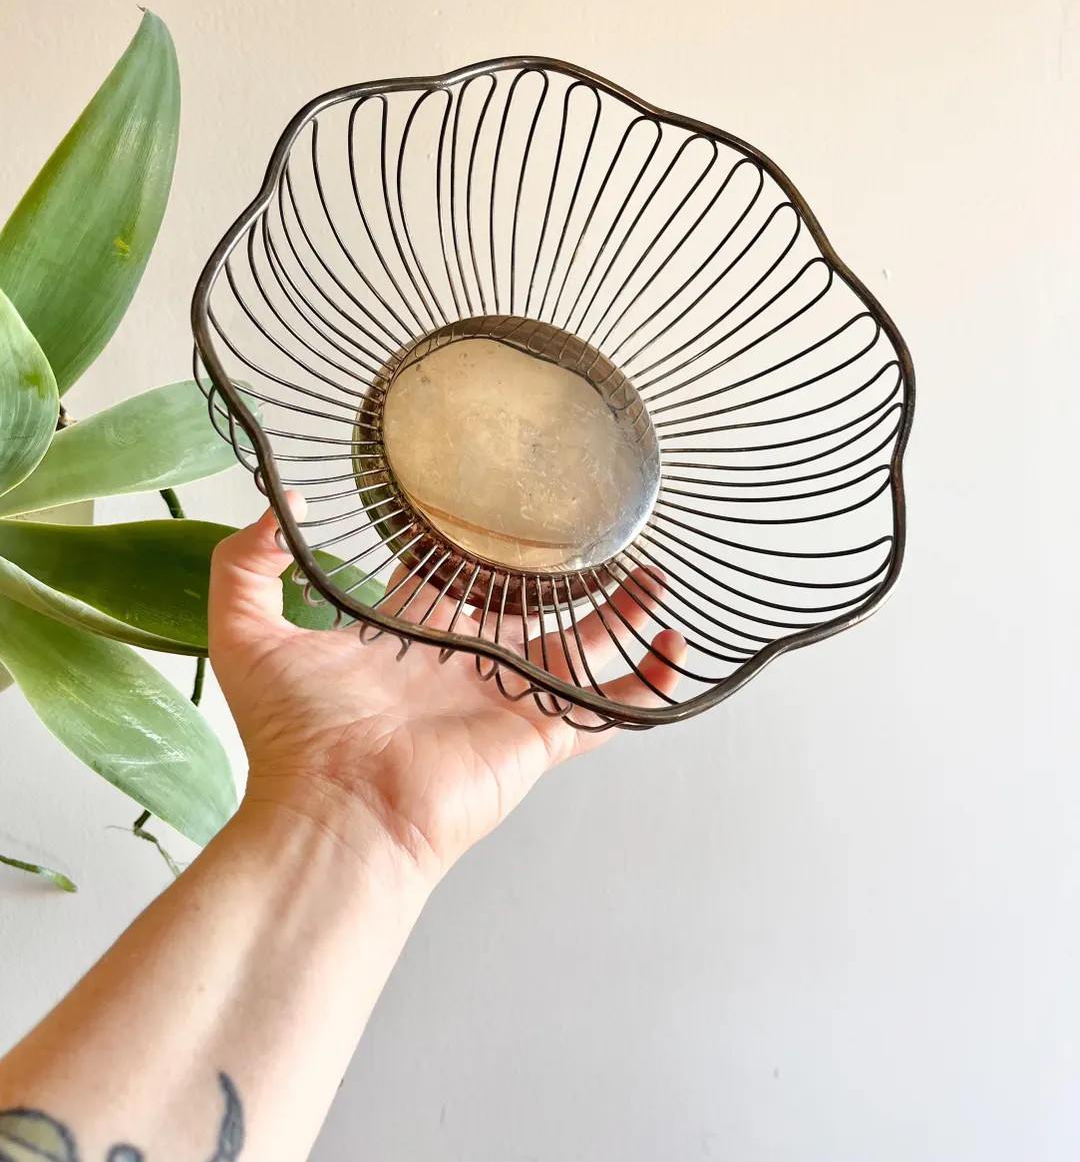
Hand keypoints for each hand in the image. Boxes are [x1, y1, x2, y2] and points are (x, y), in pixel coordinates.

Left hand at [208, 496, 684, 881]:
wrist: (334, 812)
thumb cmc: (293, 738)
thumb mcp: (246, 634)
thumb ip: (247, 564)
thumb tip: (281, 508)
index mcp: (406, 641)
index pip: (446, 579)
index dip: (466, 543)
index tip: (493, 502)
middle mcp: (461, 666)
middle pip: (524, 608)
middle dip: (556, 573)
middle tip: (590, 531)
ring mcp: (506, 702)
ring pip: (578, 650)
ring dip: (618, 615)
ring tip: (652, 573)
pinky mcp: (540, 735)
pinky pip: (607, 707)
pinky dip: (647, 684)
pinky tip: (675, 647)